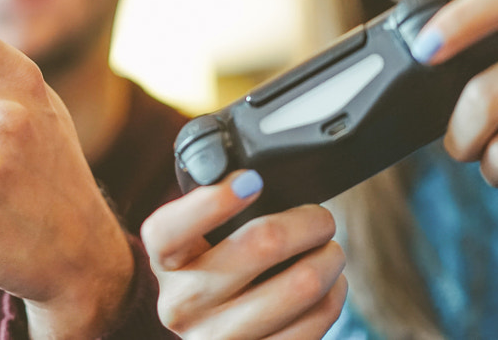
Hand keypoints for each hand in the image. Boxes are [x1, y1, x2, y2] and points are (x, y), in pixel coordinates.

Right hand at [141, 170, 346, 339]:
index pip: (171, 228)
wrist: (207, 332)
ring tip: (330, 250)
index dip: (213, 200)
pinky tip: (329, 285)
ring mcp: (216, 338)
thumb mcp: (195, 239)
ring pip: (300, 285)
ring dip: (329, 259)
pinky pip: (314, 324)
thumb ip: (213, 206)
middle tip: (321, 218)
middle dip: (309, 221)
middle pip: (262, 244)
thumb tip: (255, 173)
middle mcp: (181, 301)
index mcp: (164, 259)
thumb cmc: (210, 270)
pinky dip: (333, 297)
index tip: (252, 180)